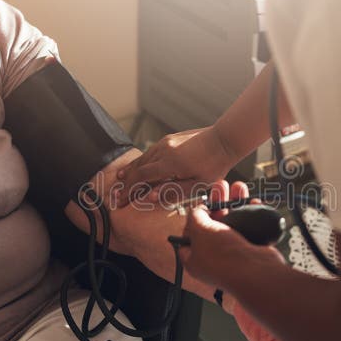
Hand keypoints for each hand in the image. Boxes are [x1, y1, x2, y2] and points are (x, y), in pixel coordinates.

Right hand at [115, 126, 237, 205]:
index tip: (120, 201)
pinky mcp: (169, 139)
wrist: (224, 140)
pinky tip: (139, 166)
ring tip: (121, 180)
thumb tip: (150, 197)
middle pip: (138, 168)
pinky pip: (150, 152)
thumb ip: (173, 192)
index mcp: (169, 163)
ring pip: (143, 158)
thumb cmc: (214, 165)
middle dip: (126, 183)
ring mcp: (166, 143)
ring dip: (131, 170)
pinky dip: (141, 161)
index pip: (141, 178)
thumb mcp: (197, 185)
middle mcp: (164, 150)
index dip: (128, 191)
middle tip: (117, 196)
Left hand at [196, 180, 305, 340]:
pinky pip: (250, 228)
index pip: (188, 236)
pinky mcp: (251, 251)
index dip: (192, 219)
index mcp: (194, 258)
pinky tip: (253, 201)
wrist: (256, 272)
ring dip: (235, 203)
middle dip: (218, 202)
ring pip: (233, 223)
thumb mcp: (200, 230)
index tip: (199, 204)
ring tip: (239, 187)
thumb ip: (195, 217)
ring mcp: (233, 254)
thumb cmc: (224, 256)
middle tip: (221, 187)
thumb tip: (197, 210)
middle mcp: (213, 258)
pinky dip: (252, 214)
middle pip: (213, 225)